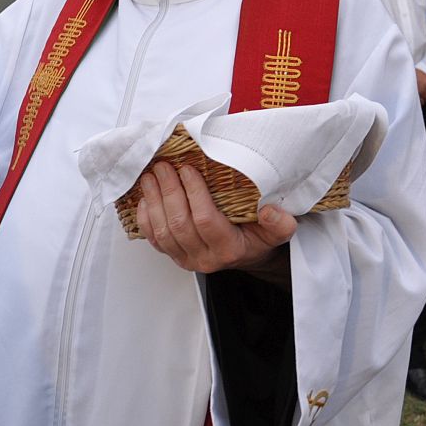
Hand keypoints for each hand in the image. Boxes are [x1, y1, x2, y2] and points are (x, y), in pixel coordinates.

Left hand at [130, 161, 295, 273]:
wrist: (246, 254)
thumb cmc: (256, 237)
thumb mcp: (277, 232)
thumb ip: (280, 224)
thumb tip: (269, 211)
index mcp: (230, 250)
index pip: (206, 221)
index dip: (194, 194)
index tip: (188, 170)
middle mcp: (205, 258)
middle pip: (180, 225)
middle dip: (169, 192)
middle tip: (164, 167)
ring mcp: (186, 259)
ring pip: (163, 232)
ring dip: (154, 201)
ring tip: (152, 177)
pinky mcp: (173, 255)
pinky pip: (153, 239)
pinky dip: (146, 217)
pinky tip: (145, 198)